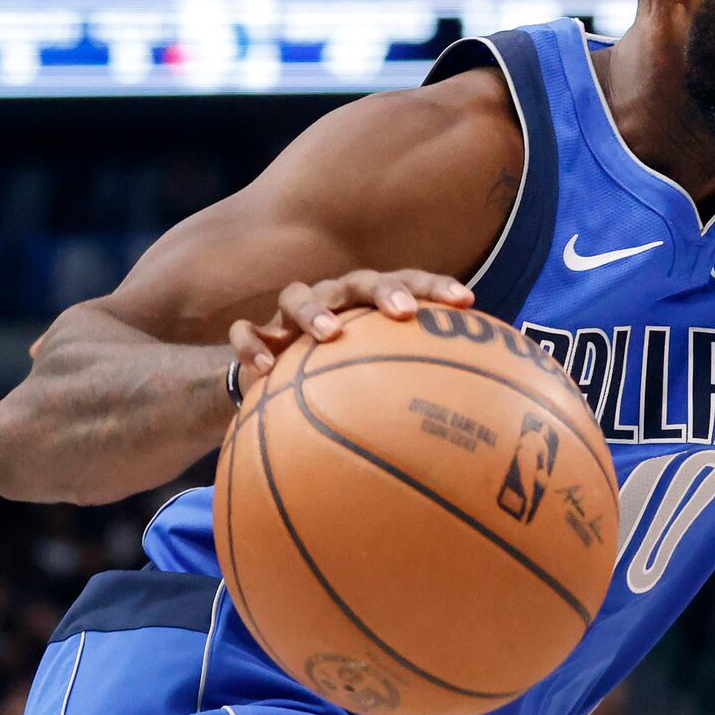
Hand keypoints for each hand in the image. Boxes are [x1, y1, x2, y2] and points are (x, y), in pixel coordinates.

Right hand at [226, 270, 473, 383]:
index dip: (436, 287)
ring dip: (314, 311)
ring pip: (297, 295)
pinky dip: (252, 346)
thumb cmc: (336, 385)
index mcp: (367, 306)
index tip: (468, 301)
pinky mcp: (254, 337)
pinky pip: (245, 333)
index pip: (408, 285)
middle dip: (383, 291)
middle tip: (404, 313)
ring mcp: (289, 317)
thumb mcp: (375, 389)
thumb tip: (469, 431)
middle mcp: (332, 301)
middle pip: (358, 282)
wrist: (270, 388)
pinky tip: (266, 369)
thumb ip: (412, 393)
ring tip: (329, 335)